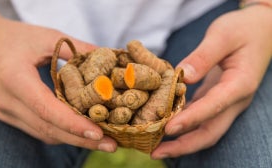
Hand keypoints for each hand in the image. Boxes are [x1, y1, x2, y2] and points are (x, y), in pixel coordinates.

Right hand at [0, 15, 116, 151]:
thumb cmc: (14, 37)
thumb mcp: (46, 37)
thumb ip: (77, 48)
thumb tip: (110, 58)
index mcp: (14, 79)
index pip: (46, 109)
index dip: (73, 124)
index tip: (99, 133)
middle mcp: (7, 101)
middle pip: (48, 129)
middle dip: (81, 139)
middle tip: (112, 145)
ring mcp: (6, 112)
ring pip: (44, 133)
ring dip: (73, 139)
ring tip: (102, 140)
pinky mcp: (9, 115)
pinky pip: (38, 129)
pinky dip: (61, 132)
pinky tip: (80, 131)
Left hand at [152, 5, 271, 158]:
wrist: (260, 30)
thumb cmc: (243, 29)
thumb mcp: (223, 35)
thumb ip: (204, 56)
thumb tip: (182, 75)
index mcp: (239, 84)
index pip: (213, 107)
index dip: (190, 120)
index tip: (168, 129)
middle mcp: (234, 99)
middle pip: (210, 132)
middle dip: (184, 145)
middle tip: (156, 153)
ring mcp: (227, 101)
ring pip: (205, 129)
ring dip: (181, 140)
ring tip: (156, 146)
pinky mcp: (218, 98)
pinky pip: (201, 117)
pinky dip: (184, 125)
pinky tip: (166, 126)